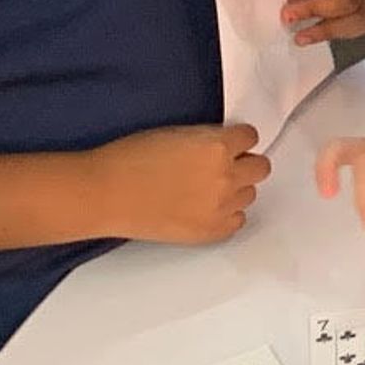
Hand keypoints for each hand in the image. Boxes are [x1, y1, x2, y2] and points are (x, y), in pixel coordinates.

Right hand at [92, 123, 269, 243]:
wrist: (104, 194)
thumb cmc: (128, 159)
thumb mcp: (175, 133)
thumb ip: (207, 139)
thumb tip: (224, 146)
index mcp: (217, 147)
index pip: (251, 137)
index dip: (237, 140)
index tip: (229, 144)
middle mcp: (226, 176)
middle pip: (260, 167)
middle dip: (244, 164)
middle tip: (222, 166)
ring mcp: (221, 206)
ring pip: (249, 194)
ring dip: (235, 189)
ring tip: (206, 189)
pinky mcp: (212, 230)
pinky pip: (237, 220)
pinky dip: (226, 214)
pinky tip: (205, 208)